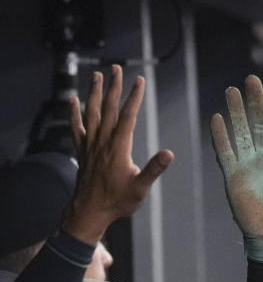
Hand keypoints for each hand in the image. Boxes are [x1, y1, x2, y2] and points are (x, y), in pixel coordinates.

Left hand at [64, 66, 173, 244]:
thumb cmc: (117, 202)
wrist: (89, 212)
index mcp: (118, 147)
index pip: (128, 116)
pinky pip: (76, 127)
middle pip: (109, 108)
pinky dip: (74, 113)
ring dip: (95, 93)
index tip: (140, 81)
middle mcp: (102, 142)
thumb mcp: (141, 188)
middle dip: (114, 87)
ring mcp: (90, 145)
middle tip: (117, 69)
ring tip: (98, 76)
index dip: (134, 97)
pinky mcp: (82, 151)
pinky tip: (74, 100)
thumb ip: (154, 169)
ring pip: (92, 113)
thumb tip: (169, 153)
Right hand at [211, 75, 262, 262]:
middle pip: (260, 122)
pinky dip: (220, 136)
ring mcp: (250, 165)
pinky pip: (225, 152)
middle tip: (251, 80)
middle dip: (256, 101)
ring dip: (236, 112)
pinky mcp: (234, 177)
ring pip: (241, 132)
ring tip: (232, 91)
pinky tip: (217, 118)